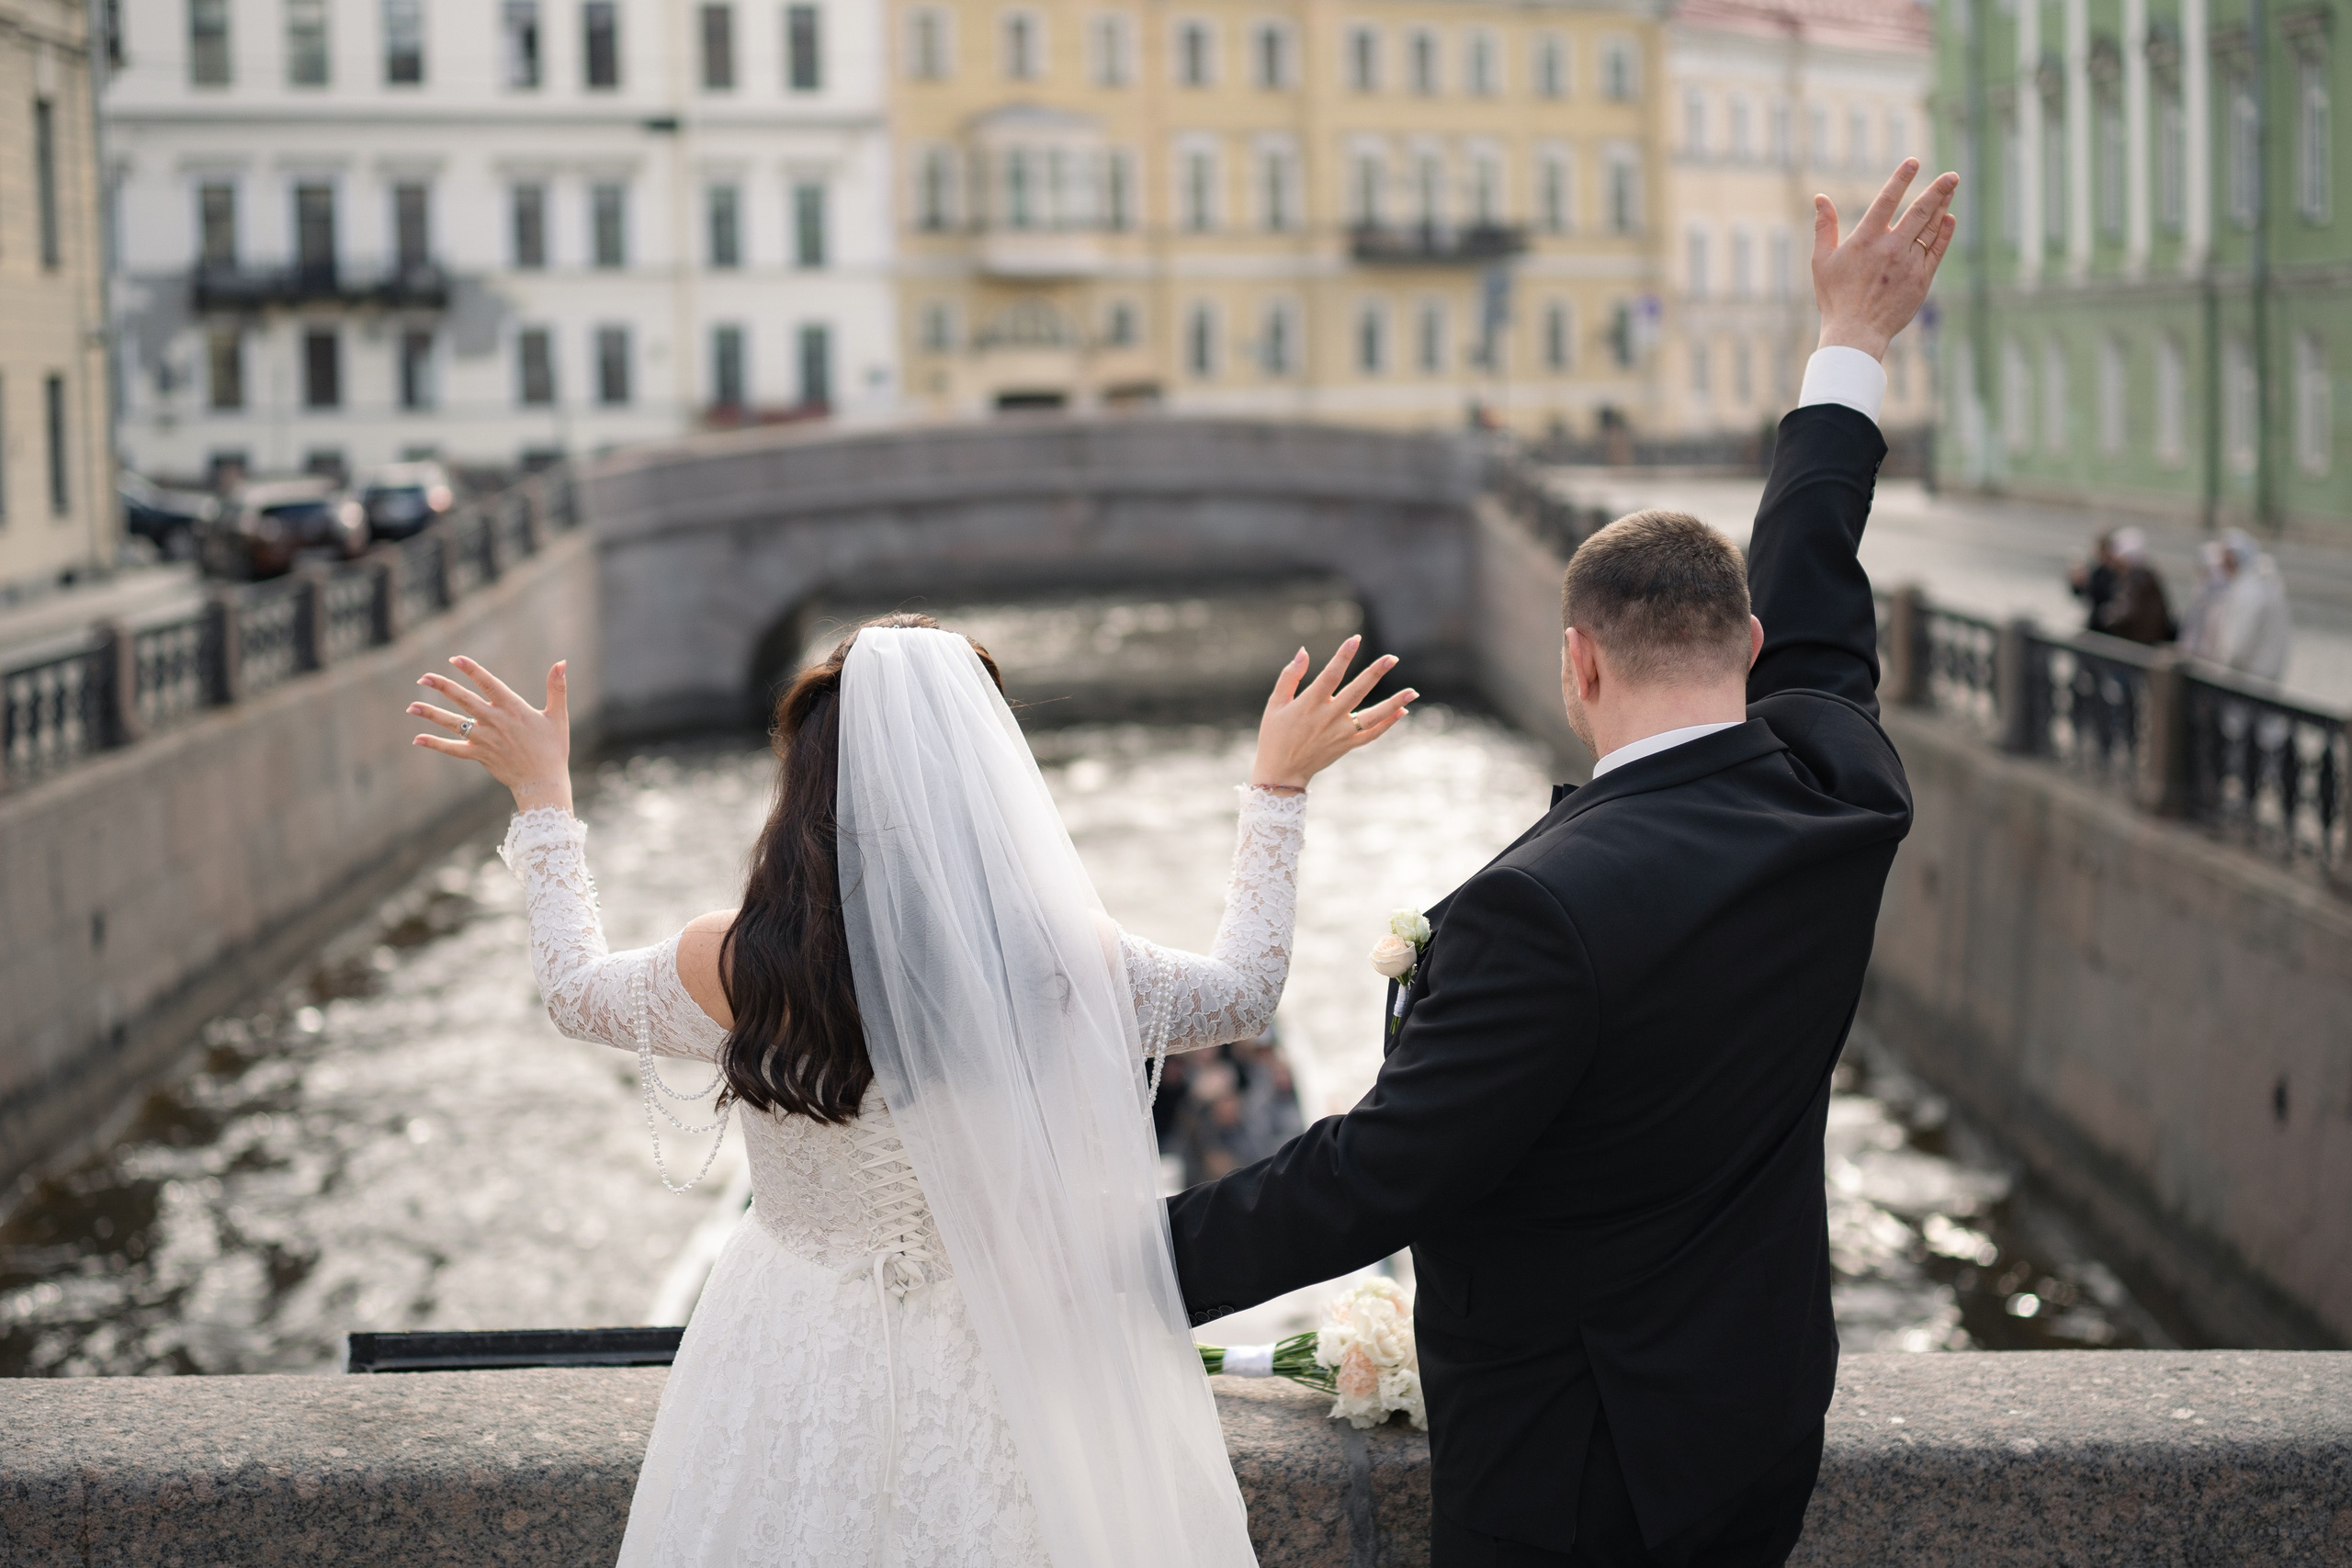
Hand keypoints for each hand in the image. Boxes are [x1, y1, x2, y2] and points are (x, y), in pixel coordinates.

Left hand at [409, 656, 573, 813]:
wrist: (543, 782)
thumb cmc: (553, 748)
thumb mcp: (558, 716)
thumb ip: (557, 688)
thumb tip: (562, 662)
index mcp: (513, 709)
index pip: (489, 684)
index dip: (472, 670)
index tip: (455, 659)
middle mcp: (495, 722)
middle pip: (464, 700)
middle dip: (443, 687)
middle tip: (423, 677)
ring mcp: (485, 740)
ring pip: (454, 723)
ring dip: (432, 714)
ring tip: (411, 706)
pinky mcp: (480, 755)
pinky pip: (453, 749)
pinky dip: (436, 744)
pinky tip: (418, 738)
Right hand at [1248, 636, 1415, 791]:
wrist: (1281, 773)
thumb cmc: (1275, 735)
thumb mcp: (1275, 704)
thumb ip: (1289, 676)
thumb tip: (1304, 651)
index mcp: (1309, 705)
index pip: (1331, 675)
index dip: (1344, 655)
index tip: (1356, 639)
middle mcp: (1328, 718)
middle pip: (1357, 692)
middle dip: (1375, 673)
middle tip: (1392, 658)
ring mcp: (1340, 734)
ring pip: (1372, 717)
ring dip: (1393, 703)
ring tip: (1412, 691)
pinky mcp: (1346, 745)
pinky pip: (1372, 735)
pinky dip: (1388, 724)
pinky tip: (1402, 711)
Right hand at [1811, 159, 1958, 360]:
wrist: (1855, 333)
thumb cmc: (1835, 297)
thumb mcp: (1821, 261)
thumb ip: (1824, 227)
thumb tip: (1820, 198)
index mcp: (1866, 240)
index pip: (1887, 200)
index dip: (1900, 178)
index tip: (1913, 162)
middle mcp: (1891, 248)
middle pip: (1919, 211)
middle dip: (1938, 190)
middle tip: (1951, 176)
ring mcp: (1909, 264)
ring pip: (1930, 228)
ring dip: (1942, 207)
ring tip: (1951, 189)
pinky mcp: (1921, 280)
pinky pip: (1936, 250)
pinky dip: (1943, 233)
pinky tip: (1947, 220)